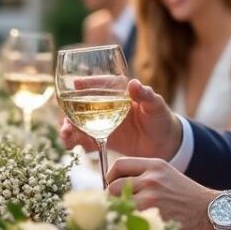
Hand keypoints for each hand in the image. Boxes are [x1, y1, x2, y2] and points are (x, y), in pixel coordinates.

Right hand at [59, 79, 182, 159]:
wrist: (164, 145)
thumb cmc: (161, 119)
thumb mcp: (156, 106)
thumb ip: (145, 95)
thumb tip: (133, 83)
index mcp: (119, 92)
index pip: (100, 84)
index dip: (87, 83)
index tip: (76, 84)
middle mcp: (107, 105)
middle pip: (83, 103)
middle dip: (71, 109)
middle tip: (67, 117)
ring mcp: (102, 121)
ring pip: (79, 121)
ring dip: (69, 127)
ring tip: (66, 135)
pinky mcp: (101, 137)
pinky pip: (84, 138)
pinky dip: (75, 142)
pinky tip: (70, 146)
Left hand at [106, 157, 218, 229]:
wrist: (211, 214)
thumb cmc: (188, 198)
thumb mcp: (168, 176)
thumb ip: (144, 177)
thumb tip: (117, 186)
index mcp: (155, 166)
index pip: (119, 166)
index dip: (111, 178)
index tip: (113, 187)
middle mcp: (151, 179)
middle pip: (113, 187)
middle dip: (113, 199)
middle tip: (119, 207)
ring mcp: (151, 200)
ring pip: (118, 206)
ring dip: (119, 213)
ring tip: (126, 218)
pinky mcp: (153, 219)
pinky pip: (128, 222)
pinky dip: (127, 226)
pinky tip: (134, 228)